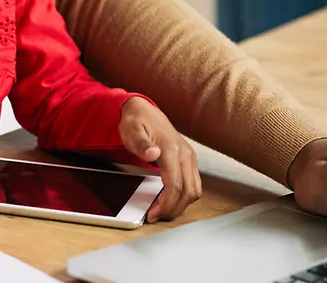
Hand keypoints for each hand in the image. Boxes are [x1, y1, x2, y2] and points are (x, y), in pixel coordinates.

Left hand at [118, 98, 201, 221]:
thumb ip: (141, 144)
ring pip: (194, 190)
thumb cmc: (136, 122)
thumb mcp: (131, 131)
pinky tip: (169, 199)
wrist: (143, 110)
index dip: (166, 204)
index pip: (176, 185)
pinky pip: (193, 184)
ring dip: (180, 205)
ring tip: (162, 210)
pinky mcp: (189, 160)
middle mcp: (185, 154)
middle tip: (155, 215)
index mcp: (172, 149)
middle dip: (173, 209)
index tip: (152, 213)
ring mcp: (189, 158)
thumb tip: (153, 153)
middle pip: (189, 192)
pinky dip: (184, 196)